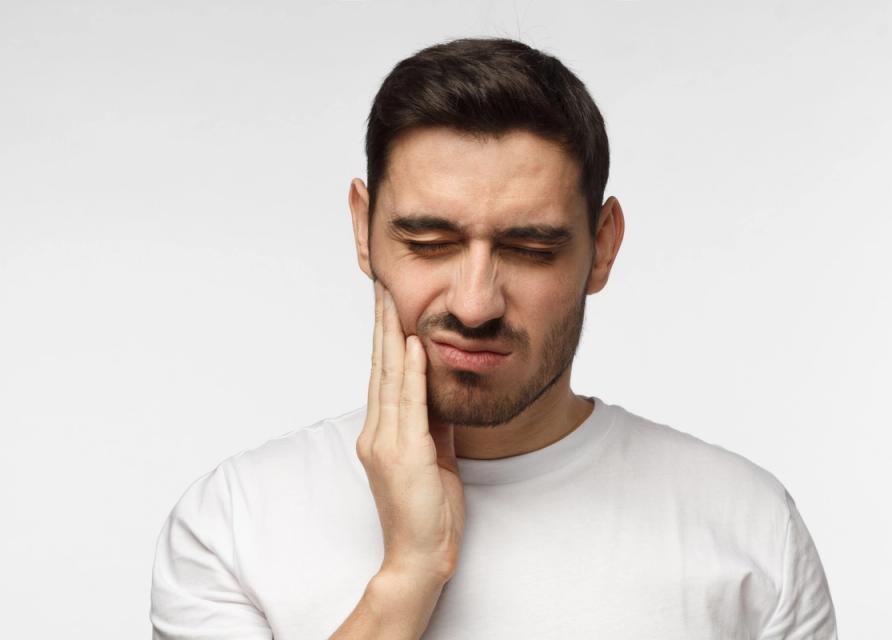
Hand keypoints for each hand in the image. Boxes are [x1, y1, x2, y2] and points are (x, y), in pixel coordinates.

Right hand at [355, 281, 465, 585]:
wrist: (419, 556)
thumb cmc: (428, 512)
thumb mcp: (433, 457)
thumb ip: (431, 422)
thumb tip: (439, 388)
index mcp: (381, 434)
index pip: (383, 375)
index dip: (384, 338)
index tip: (387, 304)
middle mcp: (376, 433)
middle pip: (380, 368)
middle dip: (382, 325)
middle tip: (381, 286)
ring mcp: (386, 443)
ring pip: (390, 378)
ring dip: (393, 336)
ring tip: (392, 300)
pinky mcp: (404, 454)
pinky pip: (410, 404)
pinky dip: (413, 371)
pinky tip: (414, 344)